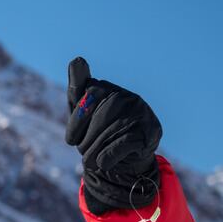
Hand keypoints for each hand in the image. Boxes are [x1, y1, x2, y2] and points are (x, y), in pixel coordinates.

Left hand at [65, 57, 160, 215]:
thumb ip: (77, 89)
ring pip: (108, 133)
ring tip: (94, 158)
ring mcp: (140, 112)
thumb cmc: (97, 132)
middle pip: (96, 119)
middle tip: (84, 151)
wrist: (125, 160)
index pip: (86, 97)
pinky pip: (121, 144)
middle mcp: (126, 96)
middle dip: (84, 142)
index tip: (71, 140)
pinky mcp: (151, 131)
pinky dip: (107, 158)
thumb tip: (77, 60)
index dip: (76, 123)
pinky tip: (105, 162)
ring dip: (94, 153)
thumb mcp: (82, 113)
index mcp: (106, 88)